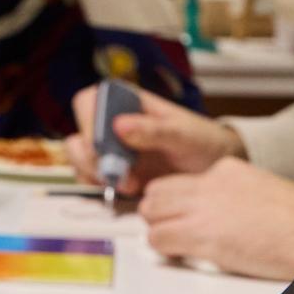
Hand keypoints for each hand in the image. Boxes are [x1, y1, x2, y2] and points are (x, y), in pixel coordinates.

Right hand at [68, 83, 243, 193]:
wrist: (214, 168)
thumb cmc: (203, 140)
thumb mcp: (184, 133)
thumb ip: (154, 130)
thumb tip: (120, 125)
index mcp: (127, 101)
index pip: (89, 102)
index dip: (89, 122)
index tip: (103, 144)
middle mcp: (112, 124)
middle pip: (79, 134)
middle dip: (91, 158)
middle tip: (117, 173)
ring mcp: (112, 150)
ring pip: (80, 160)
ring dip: (96, 175)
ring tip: (129, 185)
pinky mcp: (115, 173)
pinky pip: (93, 180)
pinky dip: (102, 189)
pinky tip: (128, 191)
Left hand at [135, 158, 293, 275]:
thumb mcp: (263, 193)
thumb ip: (235, 197)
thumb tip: (220, 214)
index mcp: (227, 169)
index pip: (181, 180)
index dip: (178, 202)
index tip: (183, 216)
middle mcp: (210, 181)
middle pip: (158, 191)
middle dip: (160, 213)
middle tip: (172, 231)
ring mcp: (202, 206)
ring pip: (151, 212)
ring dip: (159, 230)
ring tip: (178, 245)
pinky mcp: (201, 233)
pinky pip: (158, 238)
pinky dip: (164, 250)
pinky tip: (182, 256)